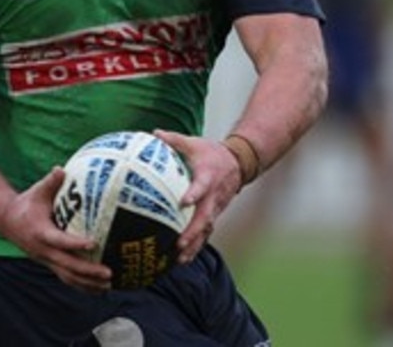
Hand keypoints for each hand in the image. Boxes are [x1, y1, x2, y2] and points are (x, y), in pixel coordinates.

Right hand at [0, 167, 111, 292]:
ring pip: (68, 276)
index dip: (75, 244)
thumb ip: (50, 182)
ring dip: (88, 283)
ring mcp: (46, 260)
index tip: (93, 243)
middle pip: (67, 265)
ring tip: (108, 285)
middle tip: (109, 272)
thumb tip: (61, 169)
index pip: (59, 240)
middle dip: (88, 271)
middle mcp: (43, 250)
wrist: (8, 221)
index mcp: (40, 232)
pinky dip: (82, 286)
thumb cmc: (28, 203)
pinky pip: (67, 278)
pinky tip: (99, 289)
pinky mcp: (50, 265)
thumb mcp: (37, 191)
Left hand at [154, 129, 241, 265]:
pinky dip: (197, 246)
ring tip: (181, 259)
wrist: (238, 163)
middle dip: (192, 232)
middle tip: (179, 243)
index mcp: (207, 177)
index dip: (194, 194)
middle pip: (204, 217)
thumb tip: (154, 133)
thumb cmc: (212, 153)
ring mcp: (216, 208)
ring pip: (206, 229)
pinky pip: (206, 232)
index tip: (183, 202)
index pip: (201, 187)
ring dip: (195, 245)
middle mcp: (213, 196)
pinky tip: (184, 258)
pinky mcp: (214, 215)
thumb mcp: (194, 143)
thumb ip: (174, 140)